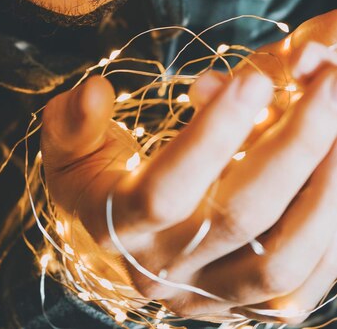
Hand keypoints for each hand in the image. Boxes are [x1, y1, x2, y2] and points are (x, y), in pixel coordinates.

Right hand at [41, 11, 336, 323]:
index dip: (210, 135)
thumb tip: (95, 91)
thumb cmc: (101, 182)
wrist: (125, 244)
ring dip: (328, 189)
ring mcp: (214, 295)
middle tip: (330, 84)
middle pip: (238, 217)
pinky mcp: (252, 305)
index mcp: (118, 226)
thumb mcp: (72, 148)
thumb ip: (75, 122)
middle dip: (293, 145)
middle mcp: (166, 270)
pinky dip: (334, 227)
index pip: (165, 188)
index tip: (253, 78)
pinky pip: (307, 281)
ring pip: (283, 258)